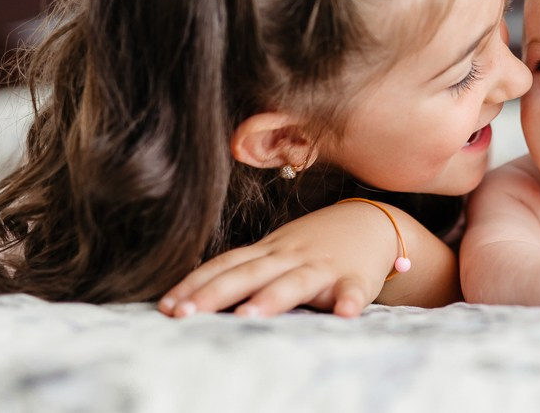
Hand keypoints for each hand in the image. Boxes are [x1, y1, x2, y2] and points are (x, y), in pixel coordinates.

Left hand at [158, 204, 397, 318]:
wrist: (372, 223)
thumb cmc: (317, 244)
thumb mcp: (279, 251)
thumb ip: (247, 269)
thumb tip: (198, 295)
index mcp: (268, 251)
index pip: (225, 265)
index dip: (195, 284)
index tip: (167, 306)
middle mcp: (290, 256)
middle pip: (248, 274)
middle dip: (214, 294)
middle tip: (185, 315)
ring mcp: (323, 266)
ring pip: (295, 281)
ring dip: (272, 298)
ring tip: (249, 317)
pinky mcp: (356, 278)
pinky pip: (353, 290)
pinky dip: (349, 301)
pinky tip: (345, 314)